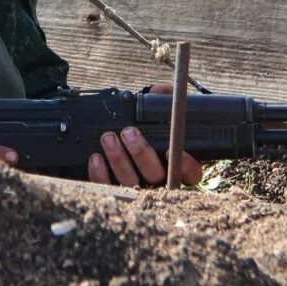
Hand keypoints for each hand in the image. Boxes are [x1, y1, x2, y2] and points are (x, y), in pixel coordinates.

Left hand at [87, 84, 203, 187]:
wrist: (121, 147)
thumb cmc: (147, 132)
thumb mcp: (157, 116)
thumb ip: (162, 101)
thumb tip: (163, 90)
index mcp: (178, 166)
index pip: (190, 172)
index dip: (183, 164)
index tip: (170, 150)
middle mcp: (160, 183)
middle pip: (156, 176)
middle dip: (141, 153)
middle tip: (129, 132)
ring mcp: (139, 193)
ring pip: (131, 183)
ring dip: (118, 159)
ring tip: (108, 138)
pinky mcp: (116, 195)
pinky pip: (109, 189)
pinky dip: (100, 174)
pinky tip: (96, 158)